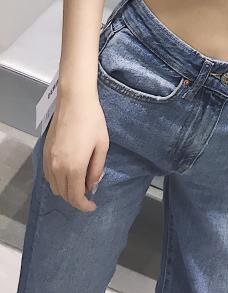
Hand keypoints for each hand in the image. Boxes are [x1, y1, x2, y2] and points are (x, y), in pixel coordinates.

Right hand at [43, 94, 108, 212]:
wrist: (74, 102)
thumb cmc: (93, 121)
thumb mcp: (102, 145)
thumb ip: (96, 169)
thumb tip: (92, 185)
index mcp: (74, 167)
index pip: (76, 197)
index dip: (84, 205)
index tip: (92, 206)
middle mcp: (58, 167)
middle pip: (64, 194)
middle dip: (76, 198)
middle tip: (89, 193)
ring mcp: (49, 160)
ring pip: (54, 187)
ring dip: (66, 190)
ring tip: (80, 182)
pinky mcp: (45, 153)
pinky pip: (48, 176)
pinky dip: (57, 181)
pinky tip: (68, 173)